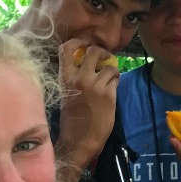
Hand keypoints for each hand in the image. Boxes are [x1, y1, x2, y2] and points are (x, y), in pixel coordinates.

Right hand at [58, 39, 120, 166]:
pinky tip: (111, 91)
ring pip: (109, 66)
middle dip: (102, 52)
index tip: (85, 45)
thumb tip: (86, 63)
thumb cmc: (71, 119)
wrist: (79, 140)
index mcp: (64, 77)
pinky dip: (116, 83)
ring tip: (109, 80)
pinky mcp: (108, 94)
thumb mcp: (67, 92)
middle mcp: (79, 78)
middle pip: (93, 50)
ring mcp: (95, 85)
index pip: (66, 48)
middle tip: (104, 60)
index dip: (78, 42)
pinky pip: (115, 80)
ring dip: (112, 71)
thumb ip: (74, 76)